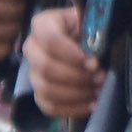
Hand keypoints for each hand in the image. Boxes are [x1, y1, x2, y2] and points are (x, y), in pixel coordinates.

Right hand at [27, 6, 100, 120]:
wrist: (82, 43)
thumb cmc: (87, 31)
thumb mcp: (90, 23)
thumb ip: (92, 33)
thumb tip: (93, 55)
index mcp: (42, 25)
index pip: (50, 39)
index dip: (72, 54)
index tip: (93, 62)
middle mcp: (32, 48)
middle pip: (46, 67)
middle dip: (77, 76)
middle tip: (100, 78)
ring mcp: (33, 72)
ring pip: (47, 89)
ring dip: (76, 93)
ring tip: (97, 91)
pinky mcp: (39, 92)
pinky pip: (49, 106)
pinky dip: (71, 109)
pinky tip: (90, 105)